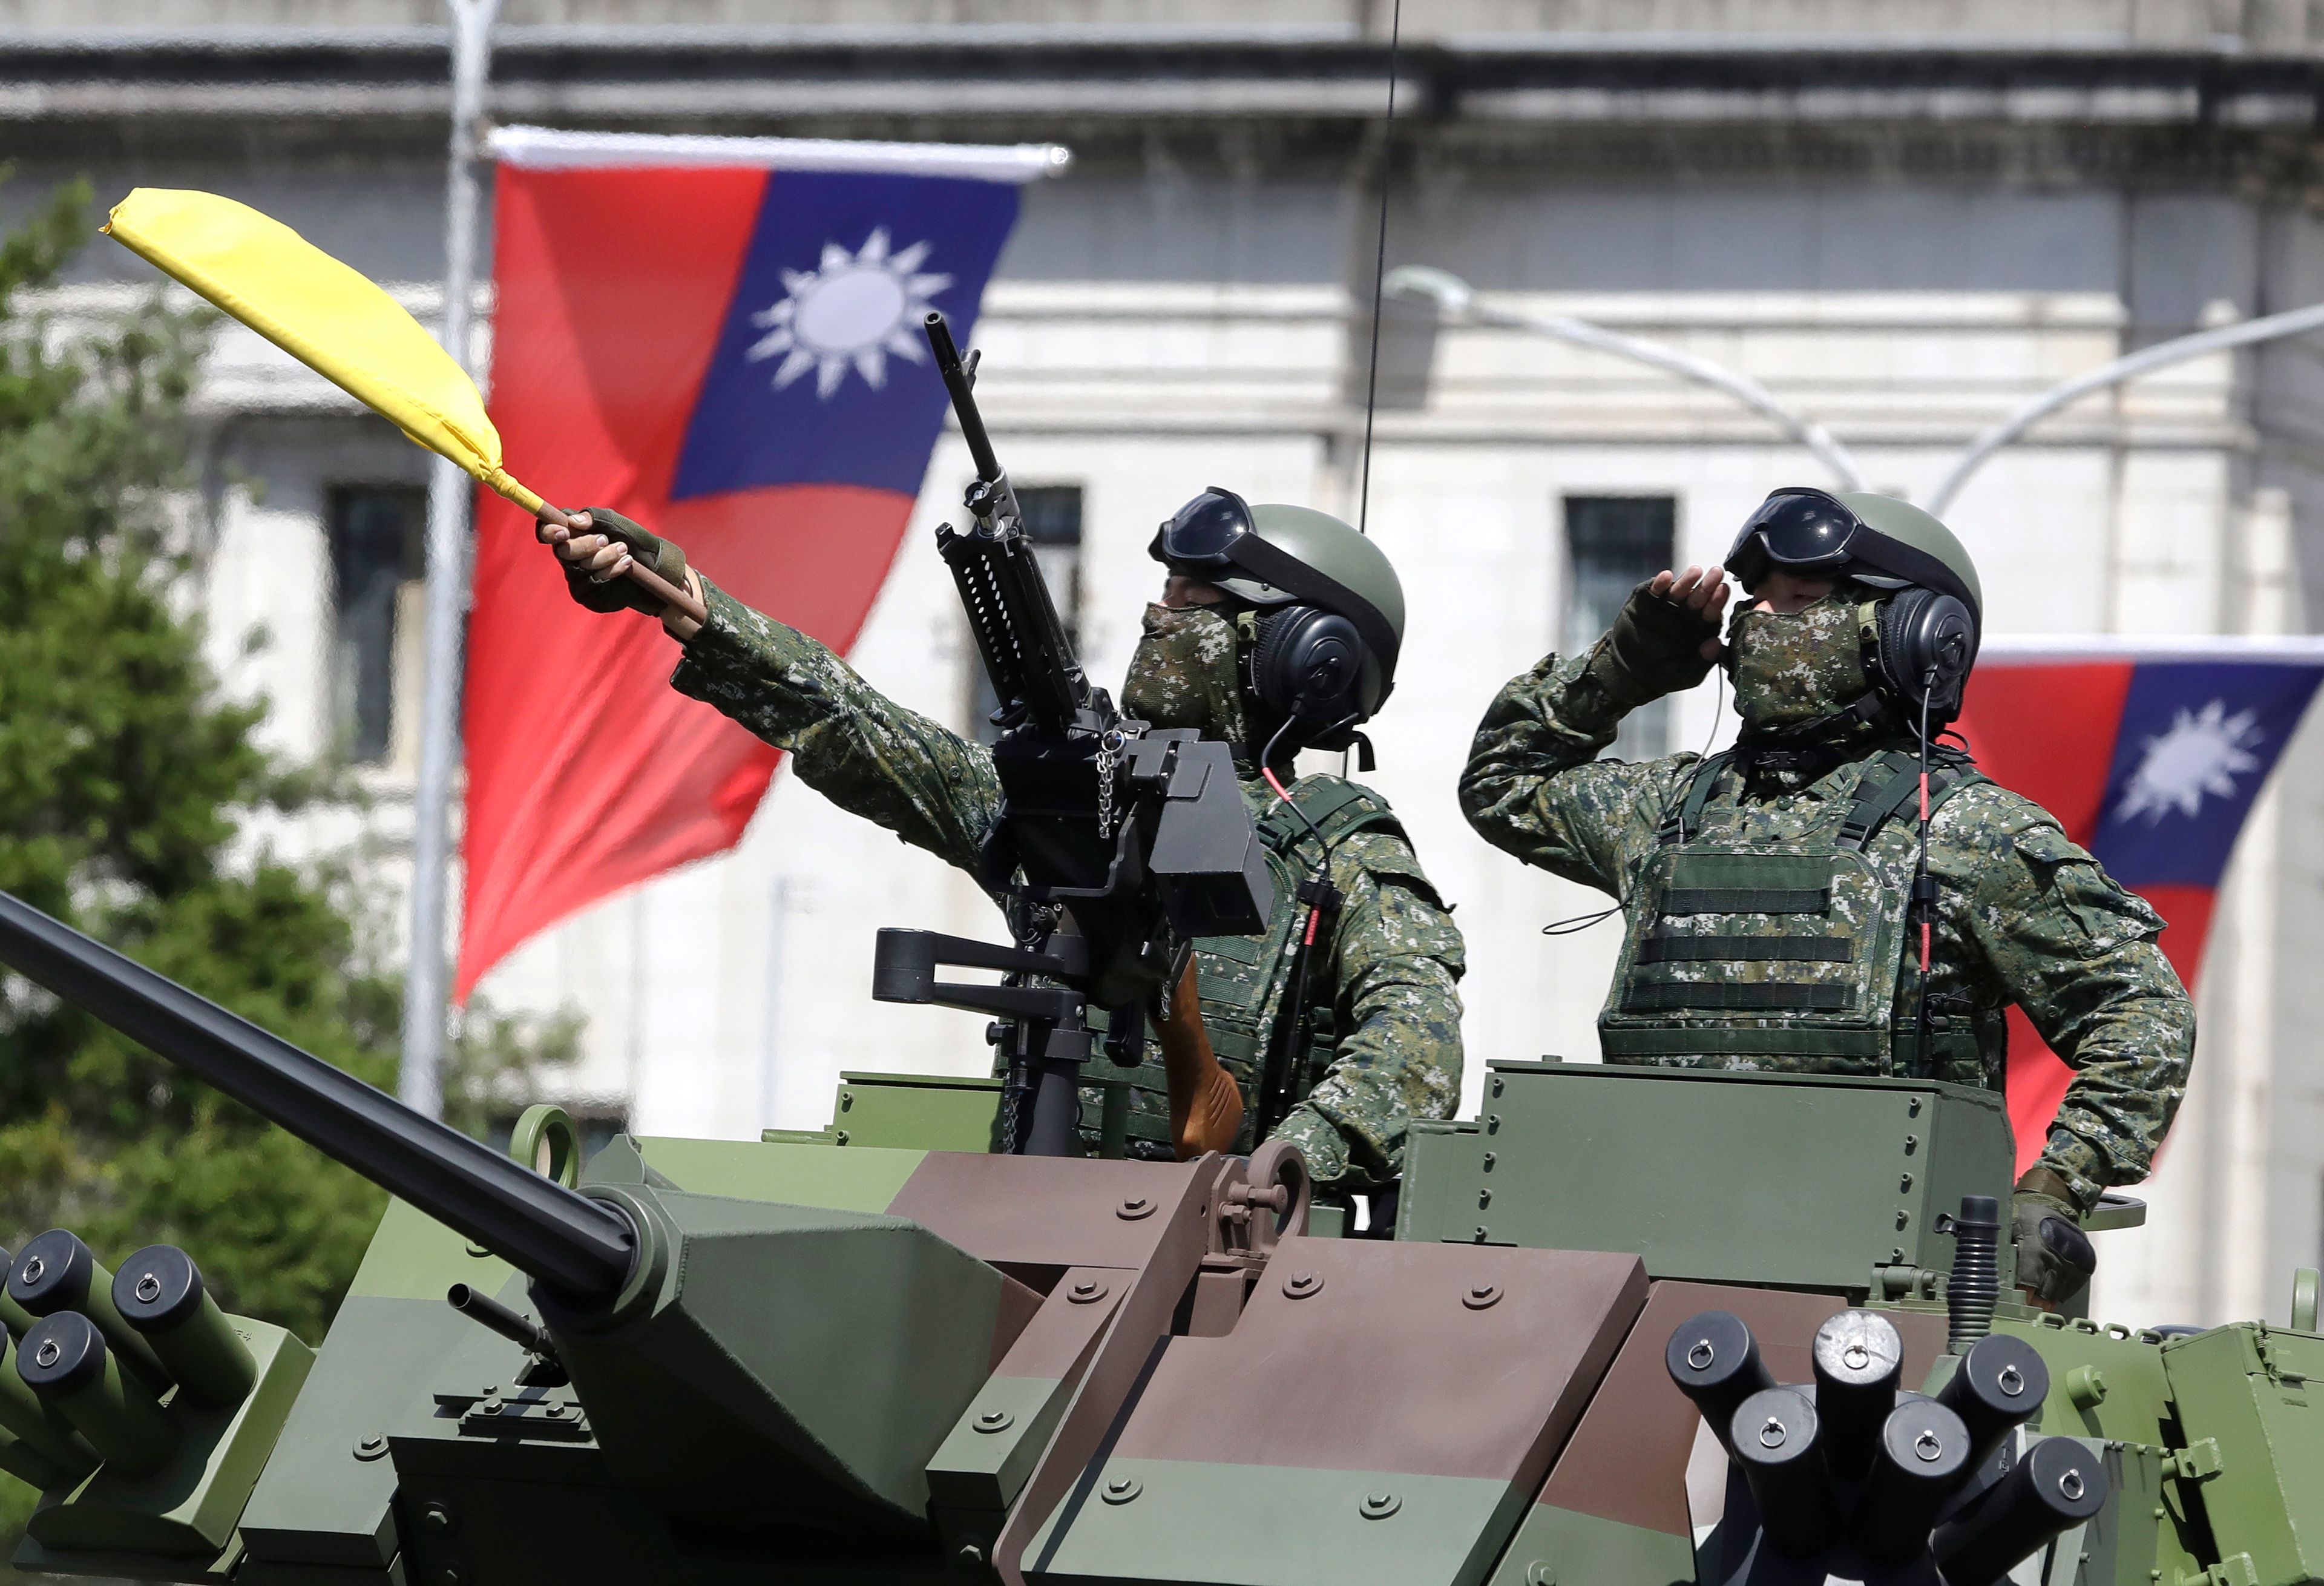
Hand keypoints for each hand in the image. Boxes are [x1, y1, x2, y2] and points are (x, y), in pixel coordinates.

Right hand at [536, 507, 695, 633]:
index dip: (549, 531)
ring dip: (605, 557)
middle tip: (605, 540)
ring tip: (624, 551)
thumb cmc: (633, 540)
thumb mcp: (617, 523)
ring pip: (581, 567)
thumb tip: (573, 521)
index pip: (546, 532)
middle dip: (586, 545)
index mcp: (572, 534)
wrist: (655, 567)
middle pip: (563, 551)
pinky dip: (610, 571)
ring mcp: (577, 577)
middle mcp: (570, 556)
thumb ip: (595, 517)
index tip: (564, 531)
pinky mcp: (587, 594)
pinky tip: (625, 565)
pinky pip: (592, 582)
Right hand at [1603, 566, 1730, 700]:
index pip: (1711, 613)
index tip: (1723, 590)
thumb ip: (1702, 661)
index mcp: (1698, 629)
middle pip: (1698, 598)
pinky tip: (1665, 576)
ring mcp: (1665, 607)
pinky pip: (1653, 591)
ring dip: (1687, 581)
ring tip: (1695, 572)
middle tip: (1716, 572)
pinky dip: (1659, 584)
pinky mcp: (1646, 602)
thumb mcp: (1685, 674)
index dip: (1717, 602)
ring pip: (1679, 591)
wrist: (1629, 672)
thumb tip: (1717, 644)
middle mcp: (1685, 614)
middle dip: (1707, 585)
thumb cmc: (1662, 674)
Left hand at [2011, 1167, 2096, 1307]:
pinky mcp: (2085, 1262)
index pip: (2029, 1278)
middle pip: (2047, 1289)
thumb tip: (1985, 1264)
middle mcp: (2056, 1256)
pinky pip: (2076, 1285)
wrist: (2054, 1203)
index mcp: (2035, 1247)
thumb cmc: (2026, 1215)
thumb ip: (2002, 1246)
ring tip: (2041, 1309)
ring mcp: (2073, 1260)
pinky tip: (2055, 1298)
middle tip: (2028, 1313)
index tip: (2018, 1305)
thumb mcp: (2009, 1226)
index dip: (2024, 1294)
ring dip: (2051, 1301)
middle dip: (2037, 1303)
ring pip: (2062, 1289)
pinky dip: (2065, 1293)